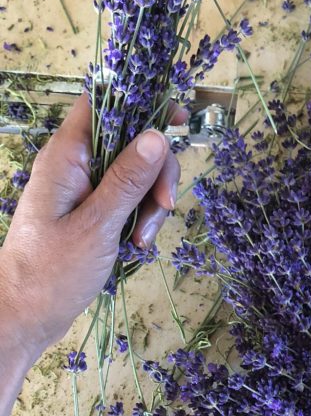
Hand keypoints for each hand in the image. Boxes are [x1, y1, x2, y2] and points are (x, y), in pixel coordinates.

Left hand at [0, 93, 183, 362]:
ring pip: (137, 175)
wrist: (25, 315)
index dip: (142, 100)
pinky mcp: (92, 211)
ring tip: (143, 240)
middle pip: (133, 143)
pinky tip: (137, 245)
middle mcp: (76, 164)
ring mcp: (85, 188)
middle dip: (157, 174)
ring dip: (151, 204)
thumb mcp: (97, 225)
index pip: (103, 103)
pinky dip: (141, 219)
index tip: (179, 119)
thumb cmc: (51, 272)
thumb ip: (128, 180)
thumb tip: (157, 136)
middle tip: (164, 207)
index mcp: (67, 156)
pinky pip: (129, 201)